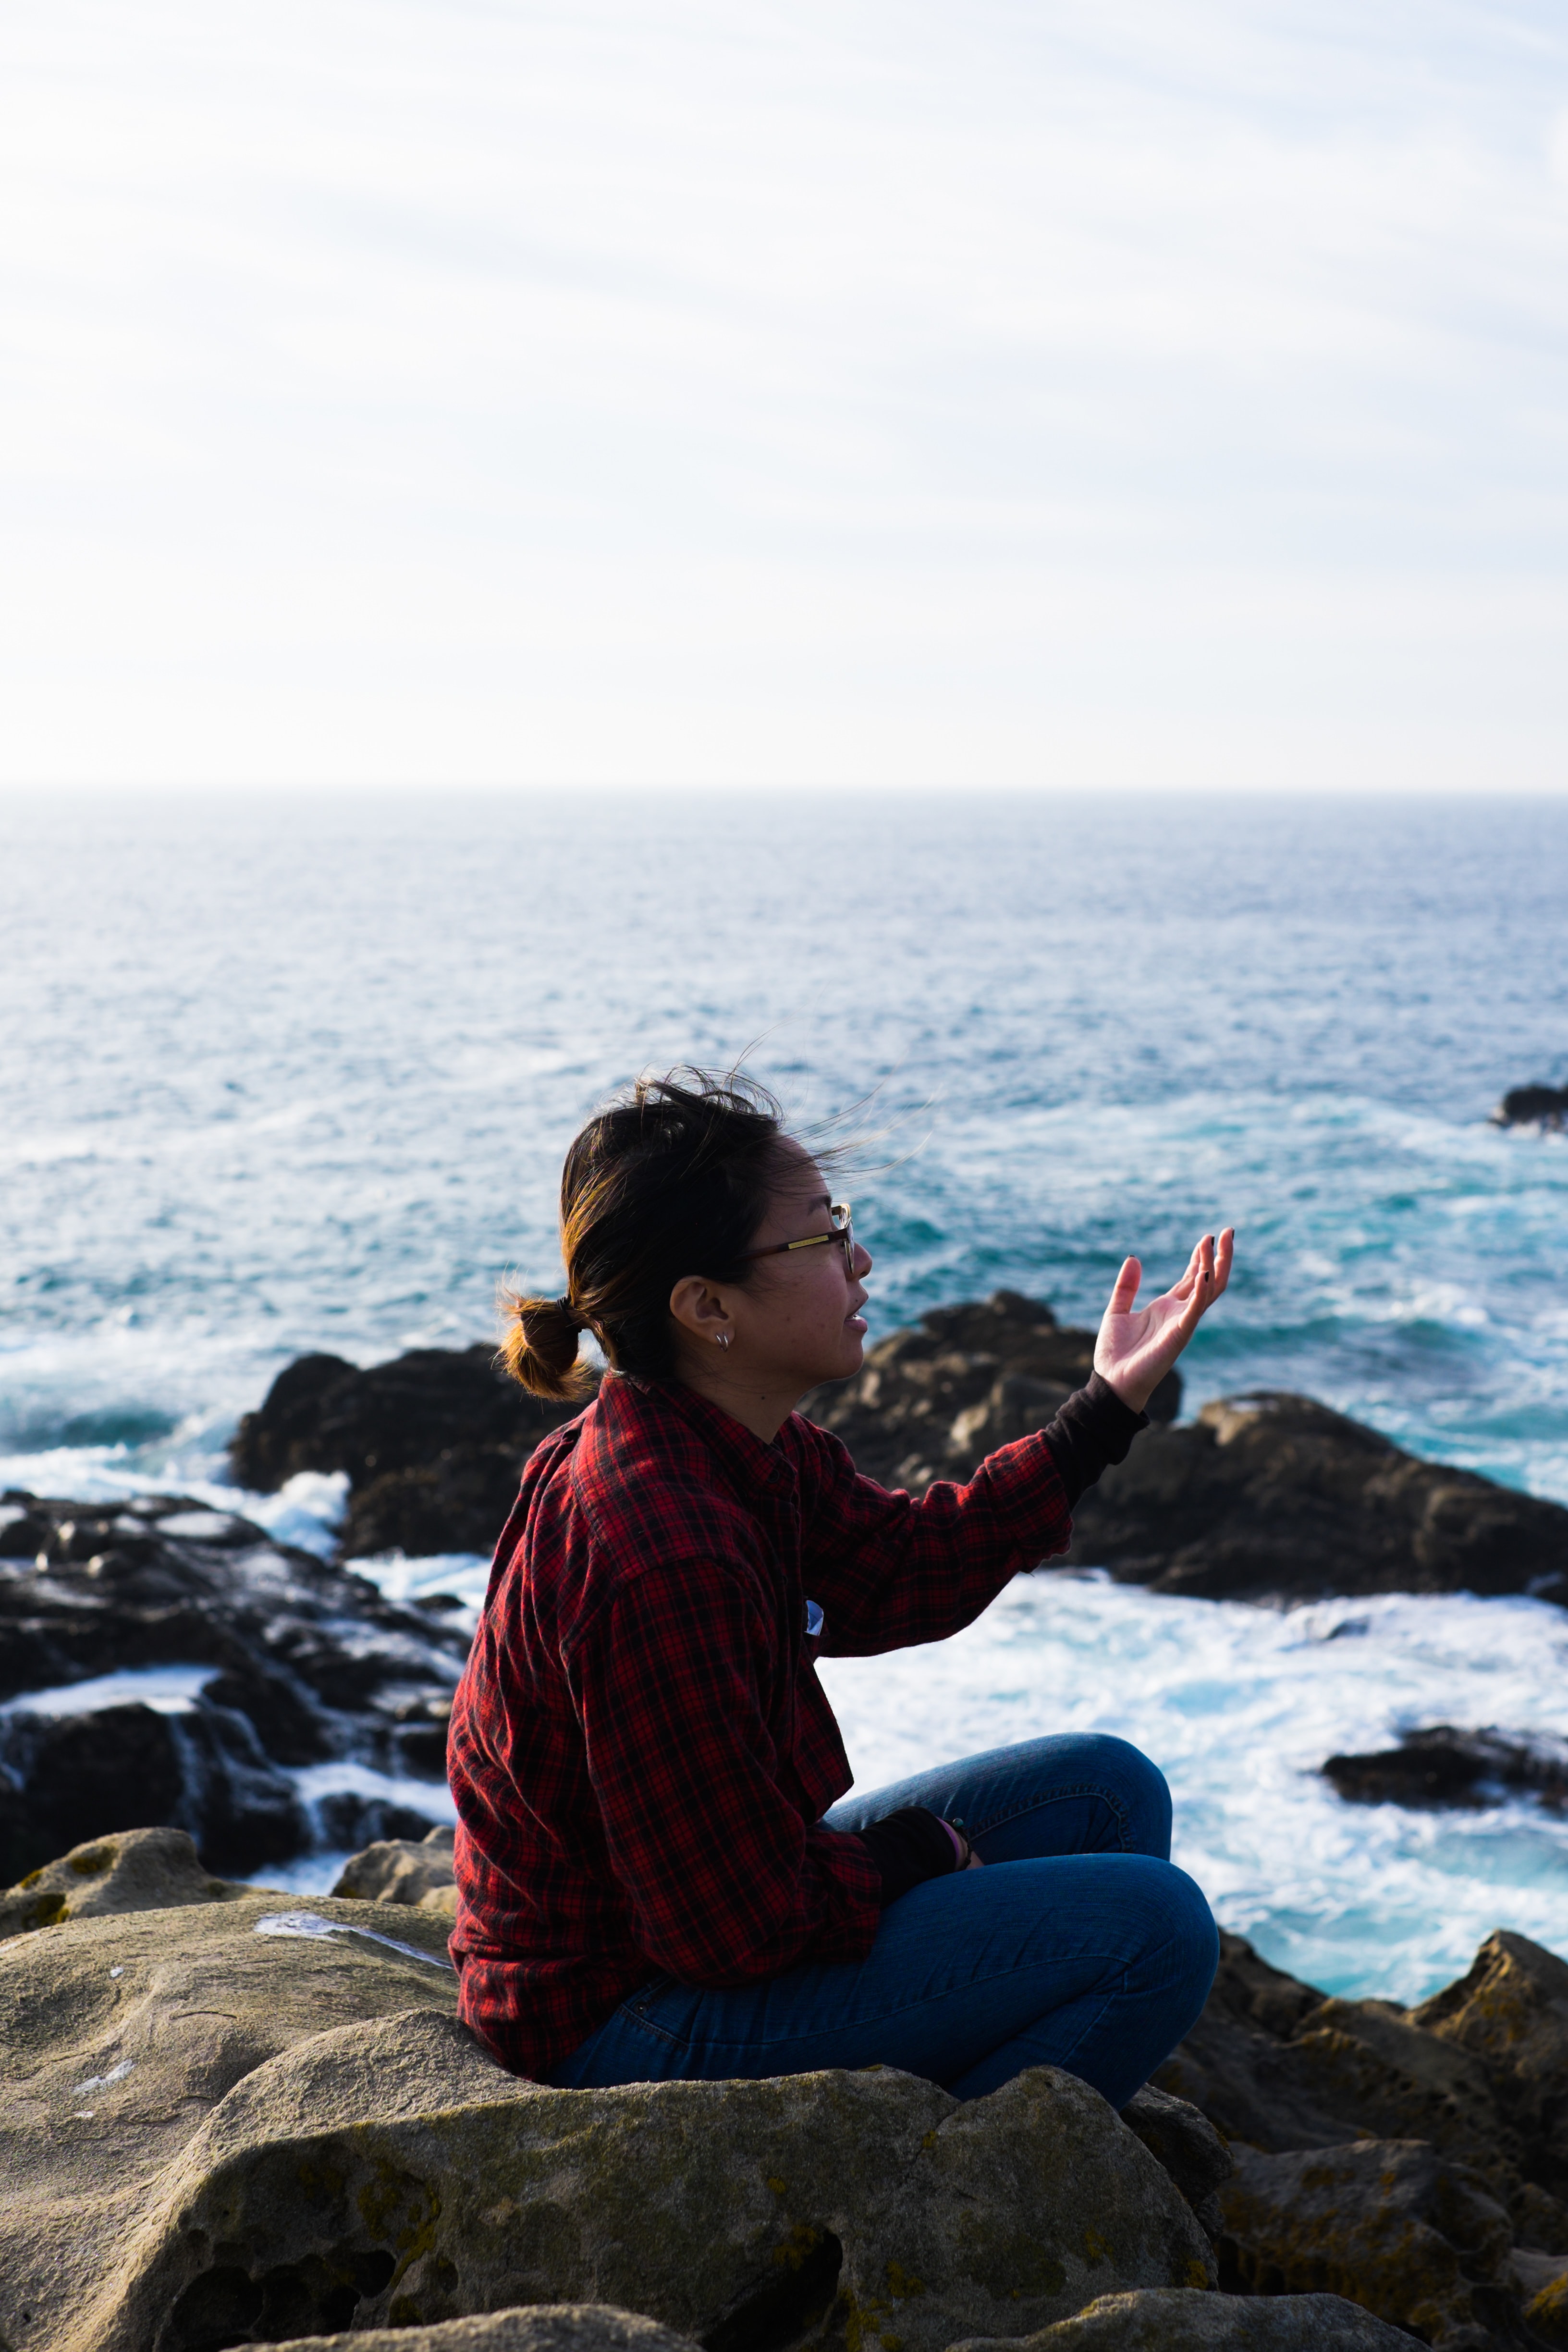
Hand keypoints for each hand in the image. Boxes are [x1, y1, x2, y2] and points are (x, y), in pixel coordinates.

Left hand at [1094, 1229, 1234, 1413]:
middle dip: (1220, 1256)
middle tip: (1228, 1231)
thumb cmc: (1115, 1353)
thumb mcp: (1116, 1311)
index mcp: (1167, 1307)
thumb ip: (1126, 1286)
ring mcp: (1182, 1323)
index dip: (1200, 1256)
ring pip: (1208, 1290)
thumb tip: (1133, 1258)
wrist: (1111, 1382)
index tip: (1208, 1236)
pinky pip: (1195, 1309)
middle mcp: (1180, 1313)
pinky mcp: (1179, 1334)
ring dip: (1213, 1265)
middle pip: (1208, 1279)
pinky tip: (1204, 1272)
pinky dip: (1201, 1290)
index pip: (1191, 1276)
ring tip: (1215, 1241)